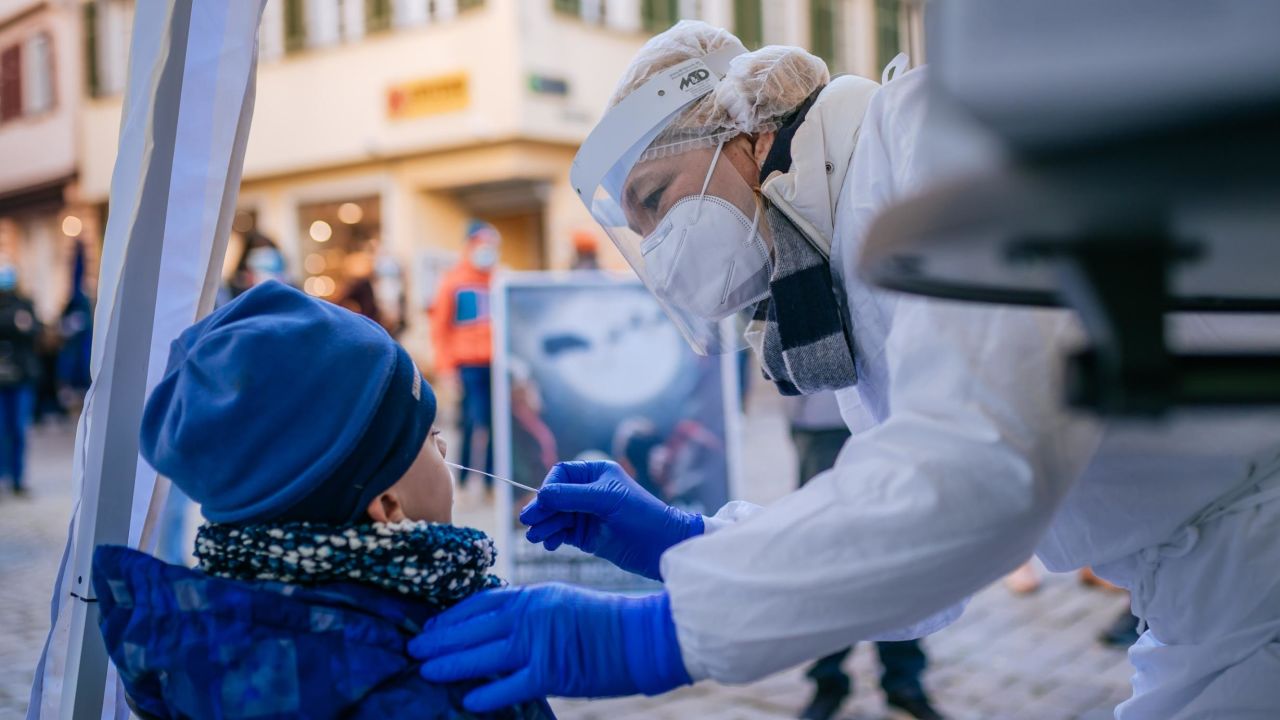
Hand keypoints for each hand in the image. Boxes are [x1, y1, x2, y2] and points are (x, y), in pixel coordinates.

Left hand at [409, 584, 690, 711]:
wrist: (642, 634)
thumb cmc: (606, 621)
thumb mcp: (562, 603)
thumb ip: (529, 612)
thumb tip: (497, 628)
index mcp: (534, 595)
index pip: (481, 603)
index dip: (451, 616)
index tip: (430, 625)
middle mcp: (531, 616)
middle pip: (473, 628)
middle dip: (439, 639)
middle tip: (413, 647)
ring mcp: (539, 644)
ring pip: (482, 656)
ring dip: (450, 663)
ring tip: (425, 670)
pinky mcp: (551, 673)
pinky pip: (509, 686)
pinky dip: (486, 694)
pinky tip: (467, 700)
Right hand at [520, 461, 703, 579]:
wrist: (661, 547)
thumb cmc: (641, 515)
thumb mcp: (606, 500)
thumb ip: (571, 496)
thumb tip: (540, 495)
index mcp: (596, 474)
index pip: (561, 474)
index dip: (548, 487)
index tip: (542, 503)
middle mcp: (589, 492)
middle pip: (554, 497)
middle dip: (541, 509)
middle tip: (528, 523)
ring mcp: (586, 515)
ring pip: (555, 516)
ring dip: (544, 525)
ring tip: (536, 538)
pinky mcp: (586, 536)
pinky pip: (561, 533)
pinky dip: (552, 538)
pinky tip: (550, 544)